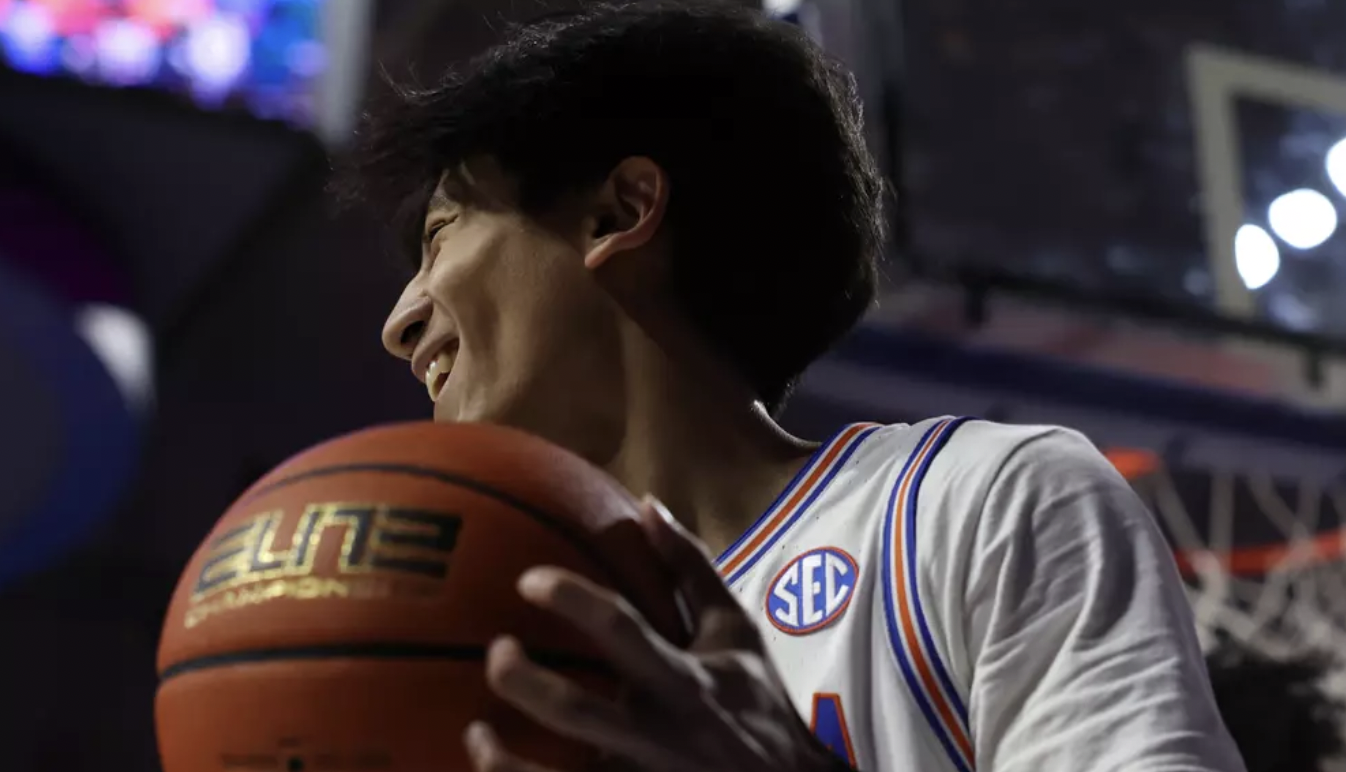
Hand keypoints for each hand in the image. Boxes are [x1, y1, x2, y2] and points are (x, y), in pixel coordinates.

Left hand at [463, 497, 846, 771]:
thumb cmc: (757, 701)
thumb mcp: (735, 629)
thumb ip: (690, 568)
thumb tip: (646, 505)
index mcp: (684, 681)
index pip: (621, 631)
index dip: (572, 601)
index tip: (529, 579)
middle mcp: (657, 734)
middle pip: (575, 712)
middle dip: (524, 683)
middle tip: (497, 650)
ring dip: (506, 762)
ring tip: (477, 731)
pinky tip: (488, 761)